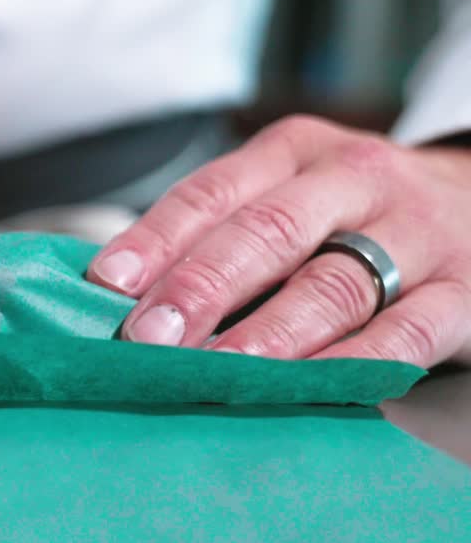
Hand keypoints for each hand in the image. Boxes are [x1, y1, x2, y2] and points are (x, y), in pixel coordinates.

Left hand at [86, 116, 470, 367]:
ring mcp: (417, 235)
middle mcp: (354, 181)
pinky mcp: (467, 293)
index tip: (107, 284)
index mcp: (295, 152)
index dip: (155, 239)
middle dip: (199, 288)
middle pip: (264, 233)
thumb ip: (223, 230)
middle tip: (148, 337)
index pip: (212, 192)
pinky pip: (403, 335)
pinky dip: (348, 366)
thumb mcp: (295, 190)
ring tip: (215, 371)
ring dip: (264, 335)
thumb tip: (122, 295)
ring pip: (330, 285)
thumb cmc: (357, 210)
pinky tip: (303, 390)